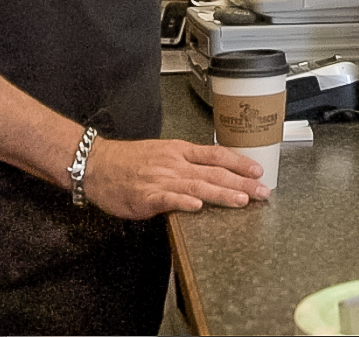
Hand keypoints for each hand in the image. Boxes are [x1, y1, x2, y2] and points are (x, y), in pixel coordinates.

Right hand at [83, 138, 267, 219]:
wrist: (96, 164)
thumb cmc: (127, 161)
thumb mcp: (161, 153)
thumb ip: (185, 162)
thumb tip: (211, 171)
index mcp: (179, 151)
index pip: (216, 154)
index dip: (239, 162)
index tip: (258, 170)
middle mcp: (174, 163)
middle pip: (214, 171)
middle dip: (241, 182)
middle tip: (262, 191)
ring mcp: (161, 179)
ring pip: (197, 185)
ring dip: (221, 192)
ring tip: (241, 200)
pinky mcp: (146, 195)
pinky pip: (167, 199)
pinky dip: (183, 202)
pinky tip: (197, 206)